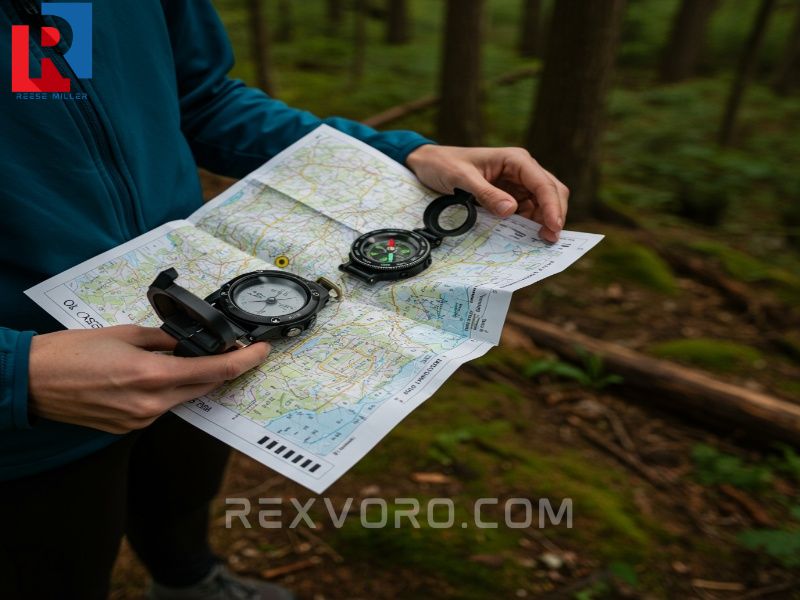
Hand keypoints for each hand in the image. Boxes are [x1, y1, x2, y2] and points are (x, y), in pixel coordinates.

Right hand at [28, 325, 269, 433]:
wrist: (30, 383)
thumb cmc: (70, 354)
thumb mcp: (124, 335)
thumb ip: (163, 341)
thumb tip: (186, 343)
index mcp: (153, 377)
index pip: (215, 371)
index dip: (244, 361)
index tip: (261, 352)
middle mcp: (151, 405)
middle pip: (204, 387)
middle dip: (221, 369)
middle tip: (231, 351)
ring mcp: (140, 421)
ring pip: (183, 398)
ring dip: (190, 379)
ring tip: (181, 358)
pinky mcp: (128, 428)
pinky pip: (161, 408)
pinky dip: (166, 391)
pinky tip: (153, 375)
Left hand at [406, 144, 568, 241]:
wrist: (429, 164)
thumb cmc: (445, 165)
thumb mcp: (461, 178)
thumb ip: (486, 193)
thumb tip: (511, 210)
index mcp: (515, 160)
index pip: (543, 183)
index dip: (552, 205)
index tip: (554, 226)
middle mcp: (522, 170)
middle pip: (551, 192)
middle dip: (553, 214)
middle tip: (550, 240)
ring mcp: (517, 184)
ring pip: (542, 204)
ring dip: (543, 221)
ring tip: (540, 242)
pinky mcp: (509, 196)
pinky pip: (526, 211)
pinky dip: (529, 224)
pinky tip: (526, 236)